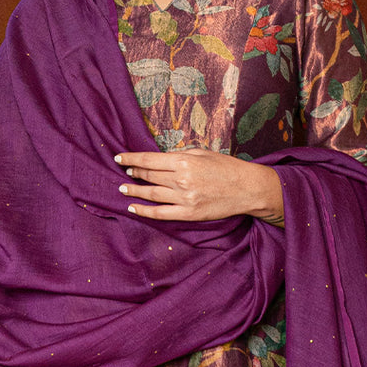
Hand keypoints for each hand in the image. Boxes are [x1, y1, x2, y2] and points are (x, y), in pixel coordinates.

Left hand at [116, 148, 283, 225]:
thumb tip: (160, 158)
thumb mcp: (203, 153)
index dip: (131, 158)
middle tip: (125, 172)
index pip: (149, 159)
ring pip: (151, 194)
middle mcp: (181, 179)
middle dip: (134, 173)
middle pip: (149, 176)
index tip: (119, 158)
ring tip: (123, 188)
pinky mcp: (189, 213)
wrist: (247, 189)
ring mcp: (184, 198)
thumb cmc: (227, 167)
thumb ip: (181, 154)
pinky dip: (144, 211)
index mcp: (184, 161)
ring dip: (134, 191)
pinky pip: (161, 213)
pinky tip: (133, 207)